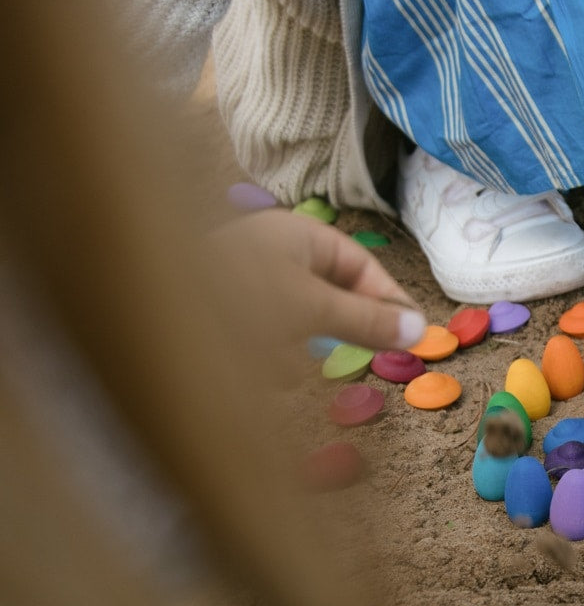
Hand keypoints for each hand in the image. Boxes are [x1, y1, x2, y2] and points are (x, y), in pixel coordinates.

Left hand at [211, 210, 425, 356]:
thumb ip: (365, 321)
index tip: (413, 335)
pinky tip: (251, 369)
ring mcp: (246, 287)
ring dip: (294, 351)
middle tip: (354, 359)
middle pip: (329, 298)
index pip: (359, 265)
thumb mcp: (310, 307)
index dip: (388, 299)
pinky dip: (265, 358)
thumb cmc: (234, 295)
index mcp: (296, 237)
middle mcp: (272, 256)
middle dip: (335, 330)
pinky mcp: (224, 319)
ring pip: (297, 326)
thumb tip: (419, 329)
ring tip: (277, 362)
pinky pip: (264, 342)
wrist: (142, 316)